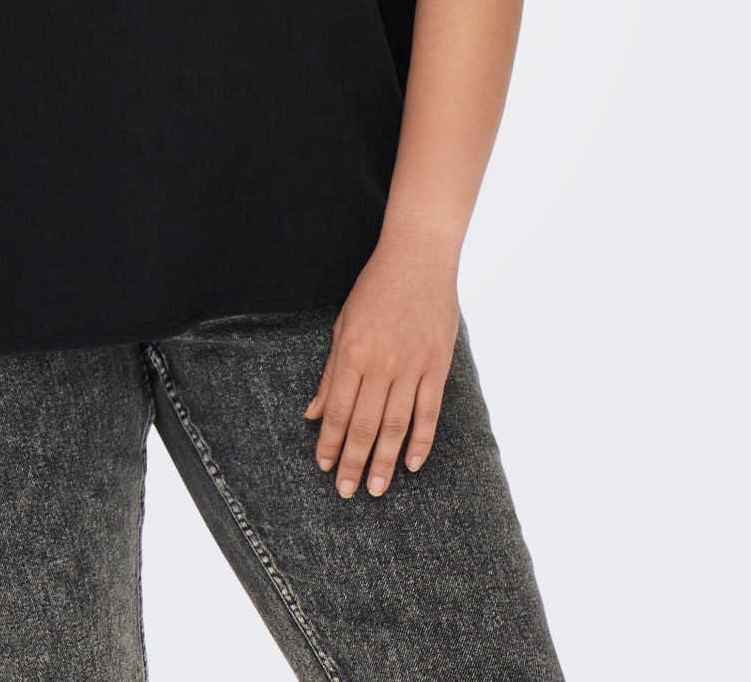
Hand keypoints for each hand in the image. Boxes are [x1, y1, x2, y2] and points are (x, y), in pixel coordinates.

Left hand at [303, 237, 459, 498]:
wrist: (418, 258)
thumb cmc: (375, 288)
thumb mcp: (343, 324)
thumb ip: (331, 372)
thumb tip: (313, 413)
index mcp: (352, 353)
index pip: (338, 410)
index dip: (331, 443)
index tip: (325, 468)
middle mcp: (381, 364)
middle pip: (365, 425)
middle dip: (354, 462)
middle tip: (347, 492)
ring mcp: (412, 366)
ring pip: (396, 425)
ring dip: (385, 461)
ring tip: (377, 488)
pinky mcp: (438, 366)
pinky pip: (429, 412)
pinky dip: (421, 441)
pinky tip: (412, 464)